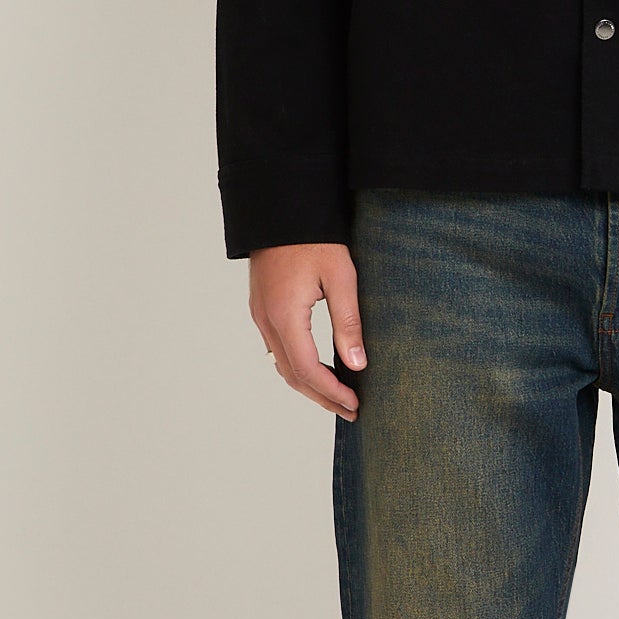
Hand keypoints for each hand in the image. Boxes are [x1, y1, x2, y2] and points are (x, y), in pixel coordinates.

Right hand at [249, 243, 365, 418]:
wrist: (281, 208)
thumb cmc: (315, 238)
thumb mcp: (341, 277)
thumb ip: (348, 323)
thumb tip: (357, 364)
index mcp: (285, 316)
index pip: (308, 370)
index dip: (332, 392)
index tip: (354, 404)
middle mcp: (267, 321)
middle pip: (292, 375)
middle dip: (322, 397)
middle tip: (350, 411)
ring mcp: (260, 315)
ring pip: (282, 365)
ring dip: (309, 385)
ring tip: (337, 397)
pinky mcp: (262, 308)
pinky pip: (277, 349)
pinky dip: (298, 367)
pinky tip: (318, 369)